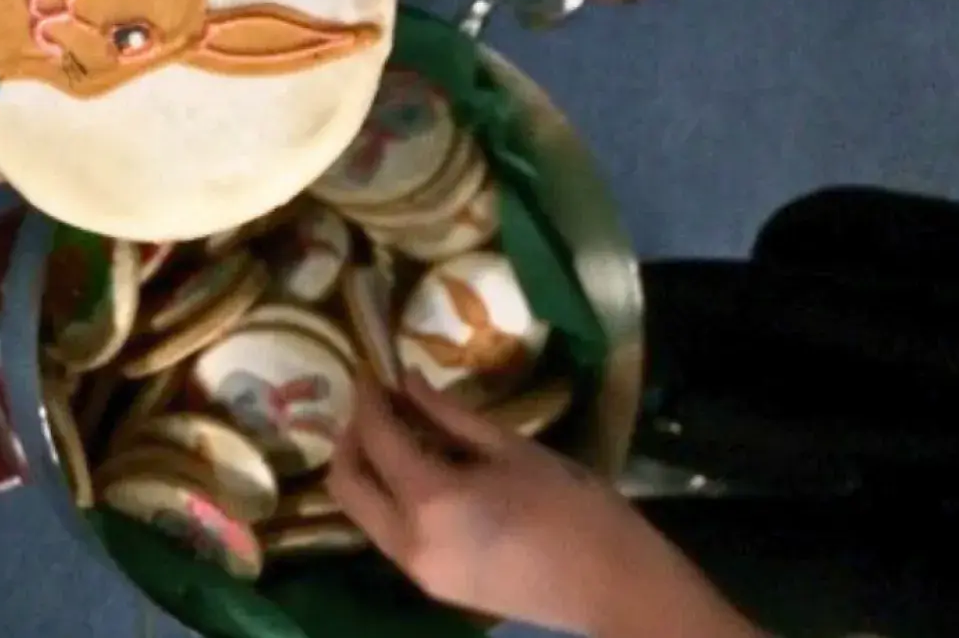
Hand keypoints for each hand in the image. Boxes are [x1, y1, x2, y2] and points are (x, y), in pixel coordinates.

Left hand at [329, 374, 765, 637]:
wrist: (613, 588)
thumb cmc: (574, 508)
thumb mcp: (512, 449)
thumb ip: (450, 416)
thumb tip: (408, 382)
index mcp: (431, 499)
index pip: (375, 438)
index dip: (368, 399)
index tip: (371, 370)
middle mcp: (408, 539)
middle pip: (346, 483)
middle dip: (350, 437)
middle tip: (374, 404)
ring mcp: (415, 570)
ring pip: (361, 512)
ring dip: (366, 470)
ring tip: (397, 433)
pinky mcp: (430, 585)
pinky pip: (388, 533)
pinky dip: (388, 498)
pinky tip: (419, 473)